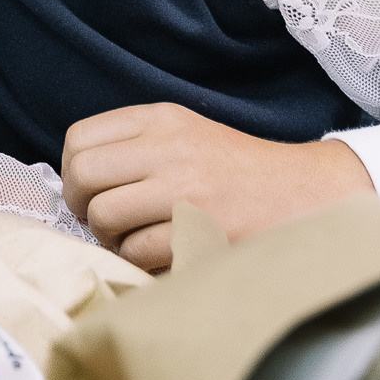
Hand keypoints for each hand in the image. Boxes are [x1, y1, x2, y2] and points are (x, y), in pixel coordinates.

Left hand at [61, 103, 373, 270]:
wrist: (306, 194)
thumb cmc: (236, 172)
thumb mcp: (184, 135)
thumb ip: (132, 146)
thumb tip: (74, 180)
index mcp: (160, 119)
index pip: (80, 139)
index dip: (72, 173)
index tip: (90, 192)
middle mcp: (168, 147)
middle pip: (83, 177)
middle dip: (83, 207)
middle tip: (104, 222)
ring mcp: (185, 188)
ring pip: (105, 216)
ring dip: (111, 238)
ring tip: (136, 239)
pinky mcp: (200, 229)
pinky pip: (137, 251)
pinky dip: (139, 260)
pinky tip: (161, 254)